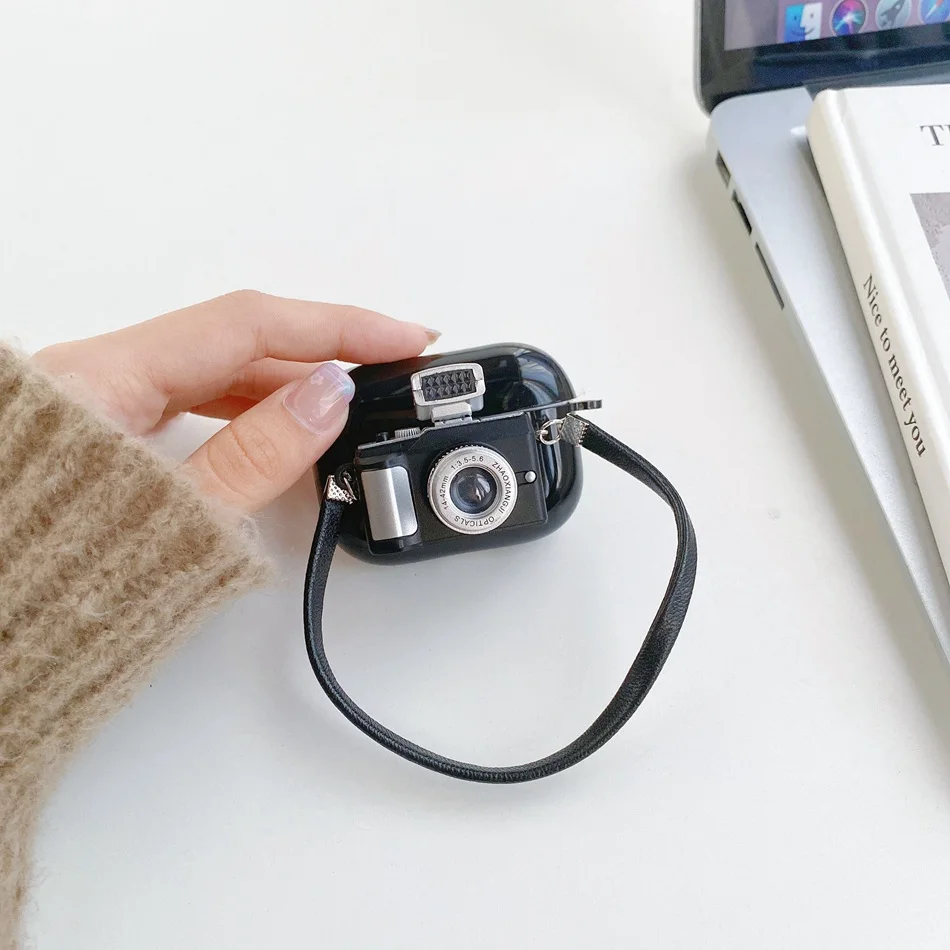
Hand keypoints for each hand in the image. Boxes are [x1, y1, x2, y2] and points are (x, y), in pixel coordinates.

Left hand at [32, 290, 437, 512]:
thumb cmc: (43, 584)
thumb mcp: (172, 520)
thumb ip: (255, 454)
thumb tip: (327, 398)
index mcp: (101, 378)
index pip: (246, 324)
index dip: (337, 326)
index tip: (402, 338)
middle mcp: (97, 377)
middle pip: (234, 340)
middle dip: (321, 350)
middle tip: (392, 368)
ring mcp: (99, 406)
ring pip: (215, 371)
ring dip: (289, 381)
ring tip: (353, 400)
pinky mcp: (106, 436)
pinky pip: (193, 401)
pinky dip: (250, 409)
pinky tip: (285, 426)